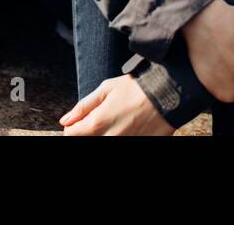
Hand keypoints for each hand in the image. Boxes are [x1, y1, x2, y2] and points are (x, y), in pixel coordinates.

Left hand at [58, 75, 175, 135]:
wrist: (168, 95)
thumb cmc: (138, 89)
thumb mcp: (107, 89)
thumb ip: (83, 106)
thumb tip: (65, 120)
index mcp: (98, 123)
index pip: (71, 134)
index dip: (74, 126)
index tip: (82, 120)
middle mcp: (109, 139)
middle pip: (86, 140)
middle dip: (89, 131)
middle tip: (102, 119)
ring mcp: (124, 144)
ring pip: (102, 142)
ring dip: (105, 134)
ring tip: (118, 122)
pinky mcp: (137, 145)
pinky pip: (121, 144)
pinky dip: (120, 135)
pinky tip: (128, 126)